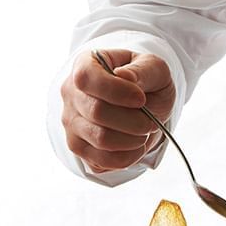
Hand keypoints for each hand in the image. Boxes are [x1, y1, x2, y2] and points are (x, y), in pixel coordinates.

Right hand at [60, 49, 175, 171]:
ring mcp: (72, 123)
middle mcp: (71, 94)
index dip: (116, 91)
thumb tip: (123, 76)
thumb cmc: (145, 79)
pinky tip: (138, 145)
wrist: (143, 102)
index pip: (86, 78)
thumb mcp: (153, 66)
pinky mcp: (79, 148)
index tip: (141, 99)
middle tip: (150, 120)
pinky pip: (101, 161)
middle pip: (96, 112)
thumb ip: (142, 69)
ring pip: (99, 139)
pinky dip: (127, 157)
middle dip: (133, 120)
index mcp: (86, 65)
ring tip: (145, 131)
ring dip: (132, 140)